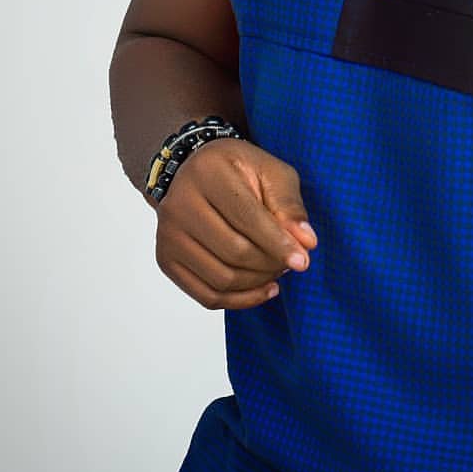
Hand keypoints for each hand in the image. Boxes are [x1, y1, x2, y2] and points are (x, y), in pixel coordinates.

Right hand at [154, 139, 317, 310]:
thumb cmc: (238, 171)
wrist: (196, 172)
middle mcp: (179, 204)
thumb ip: (289, 205)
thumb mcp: (271, 172)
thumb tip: (306, 243)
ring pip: (221, 278)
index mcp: (208, 173)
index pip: (247, 218)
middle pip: (234, 251)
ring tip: (277, 271)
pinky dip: (239, 300)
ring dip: (258, 282)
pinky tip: (262, 288)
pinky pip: (206, 295)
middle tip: (292, 262)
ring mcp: (168, 235)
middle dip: (270, 263)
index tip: (303, 260)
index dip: (278, 243)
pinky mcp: (167, 260)